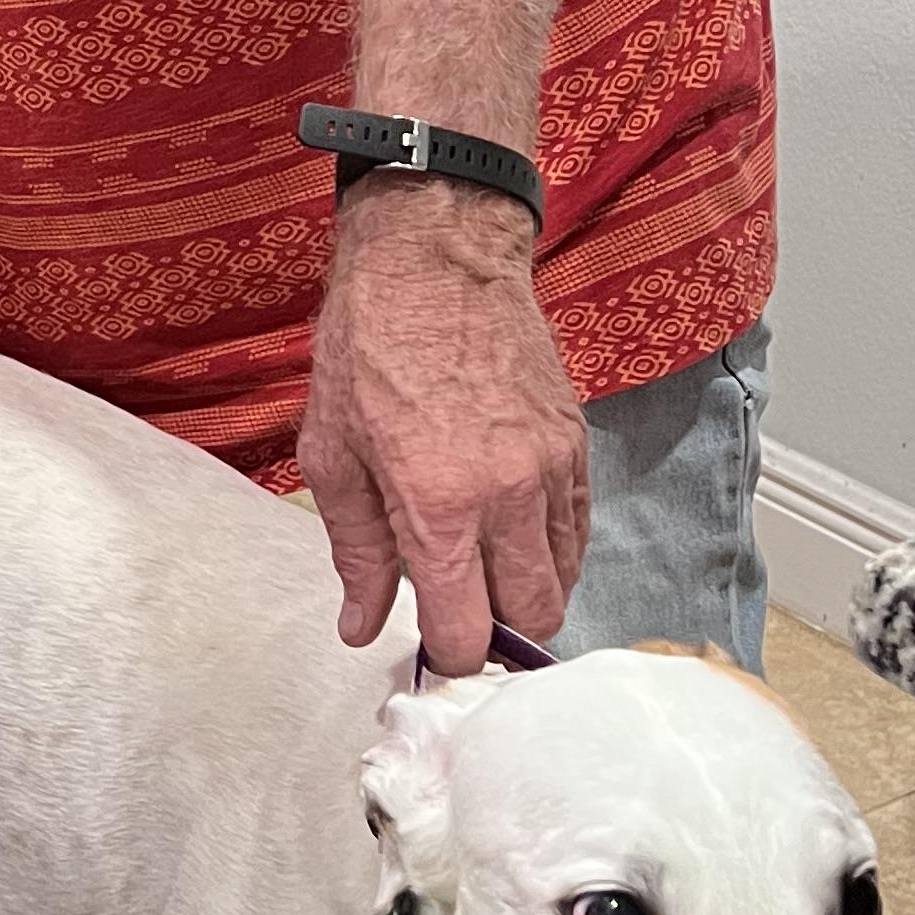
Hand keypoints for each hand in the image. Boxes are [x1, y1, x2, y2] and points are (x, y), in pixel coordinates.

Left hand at [296, 179, 588, 670]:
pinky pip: (579, 531)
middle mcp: (508, 496)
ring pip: (565, 579)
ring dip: (527, 593)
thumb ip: (356, 552)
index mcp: (439, 505)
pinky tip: (512, 538)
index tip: (432, 648)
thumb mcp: (334, 455)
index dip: (449, 653)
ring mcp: (552, 469)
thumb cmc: (369, 349)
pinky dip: (552, 550)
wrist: (434, 260)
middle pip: (532, 617)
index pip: (467, 629)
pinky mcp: (576, 444)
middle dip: (497, 633)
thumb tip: (361, 626)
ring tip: (484, 576)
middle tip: (461, 618)